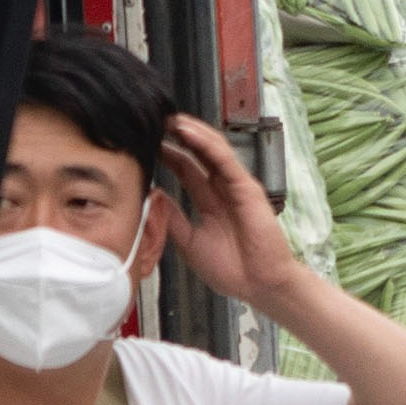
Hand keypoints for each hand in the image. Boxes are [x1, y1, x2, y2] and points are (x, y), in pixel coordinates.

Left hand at [160, 114, 303, 308]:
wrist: (259, 285)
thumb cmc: (231, 268)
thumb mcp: (189, 242)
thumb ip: (171, 218)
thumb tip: (151, 196)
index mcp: (209, 201)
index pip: (185, 169)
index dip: (167, 153)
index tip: (146, 141)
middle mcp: (222, 189)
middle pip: (197, 153)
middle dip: (176, 136)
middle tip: (153, 120)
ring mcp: (236, 186)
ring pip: (211, 149)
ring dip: (190, 131)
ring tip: (168, 119)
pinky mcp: (247, 187)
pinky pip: (225, 159)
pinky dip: (206, 143)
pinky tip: (187, 133)